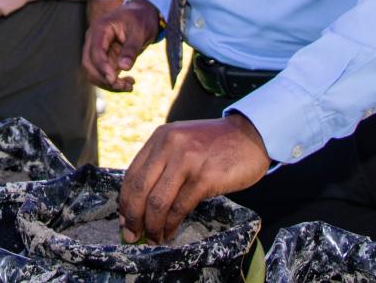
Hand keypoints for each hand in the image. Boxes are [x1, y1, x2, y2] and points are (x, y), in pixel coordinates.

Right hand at [82, 0, 159, 91]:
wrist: (141, 15)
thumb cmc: (140, 19)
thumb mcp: (139, 32)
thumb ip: (130, 49)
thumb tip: (123, 67)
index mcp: (100, 29)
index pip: (95, 52)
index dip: (102, 68)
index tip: (114, 80)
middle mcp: (94, 39)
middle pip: (89, 64)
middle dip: (104, 79)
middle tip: (124, 86)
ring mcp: (97, 49)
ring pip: (93, 72)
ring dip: (108, 84)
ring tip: (129, 86)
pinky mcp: (104, 58)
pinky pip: (103, 74)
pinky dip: (113, 82)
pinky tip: (129, 82)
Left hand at [119, 113, 270, 243]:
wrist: (250, 136)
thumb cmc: (215, 145)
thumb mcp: (182, 143)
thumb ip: (162, 163)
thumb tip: (141, 200)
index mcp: (160, 138)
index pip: (132, 174)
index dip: (125, 201)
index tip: (125, 220)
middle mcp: (169, 146)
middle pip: (139, 189)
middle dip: (133, 217)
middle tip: (132, 235)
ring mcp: (187, 161)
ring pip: (157, 202)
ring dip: (152, 226)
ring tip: (154, 238)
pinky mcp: (204, 177)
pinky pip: (179, 208)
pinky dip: (171, 225)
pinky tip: (170, 232)